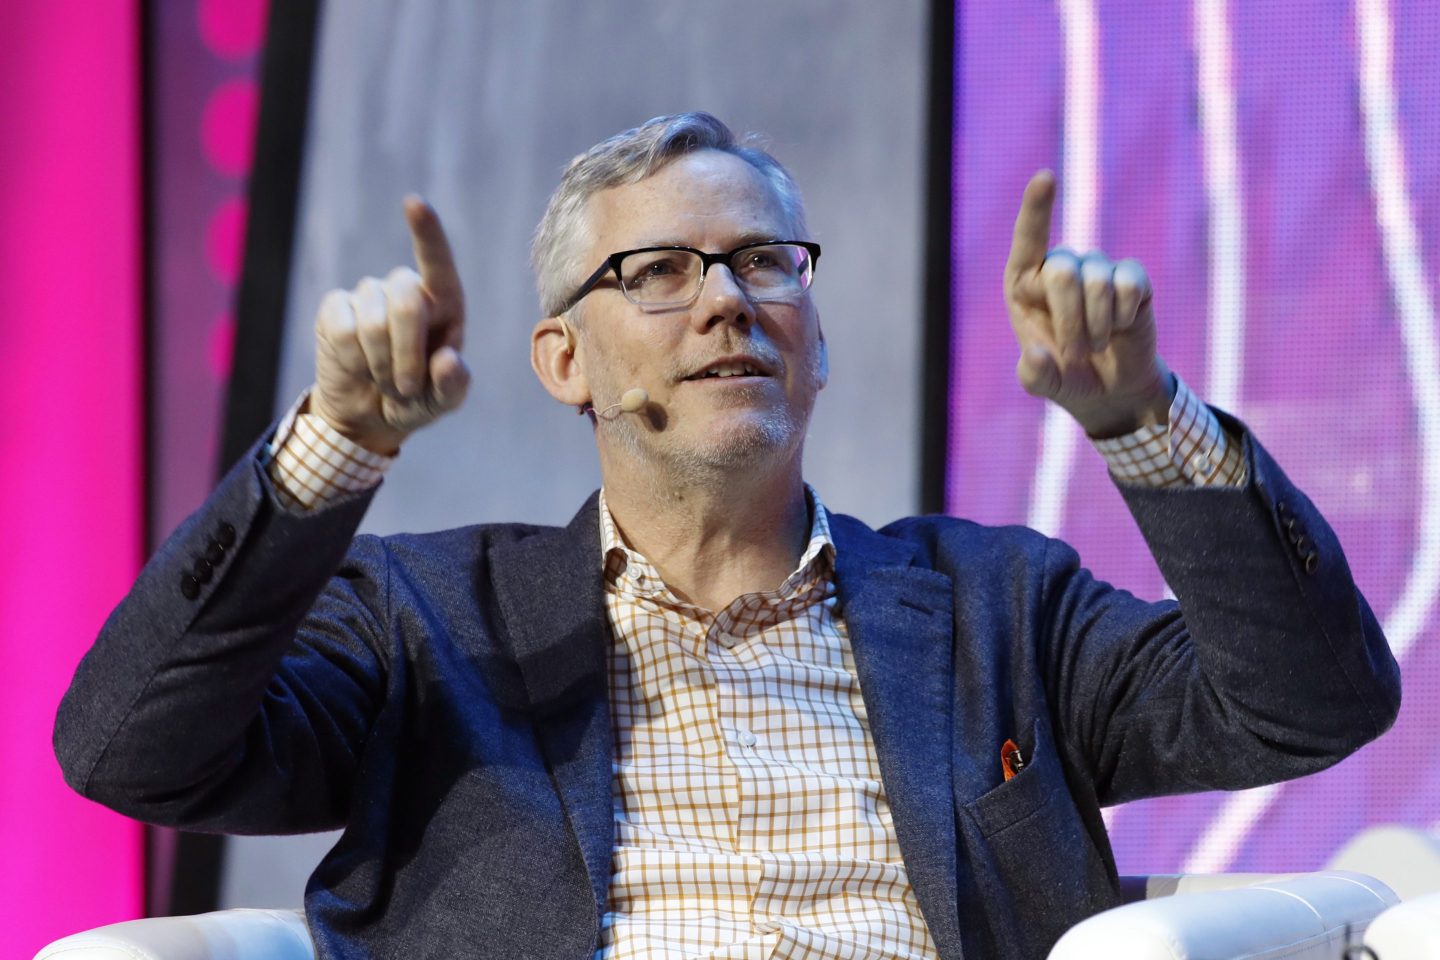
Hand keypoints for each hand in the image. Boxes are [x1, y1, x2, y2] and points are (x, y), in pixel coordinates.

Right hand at [309, 196, 469, 453]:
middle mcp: (406, 289)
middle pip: (406, 301)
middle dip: (407, 353)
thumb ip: (453, 386)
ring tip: (385, 381)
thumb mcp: (443, 402)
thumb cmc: (418, 400)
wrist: (370, 414)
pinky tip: (358, 368)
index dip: (427, 232)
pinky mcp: (336, 308)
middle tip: (406, 388)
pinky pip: (343, 330)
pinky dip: (353, 360)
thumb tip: (447, 359)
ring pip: (372, 322)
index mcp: (443, 303)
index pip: (438, 262)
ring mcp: (368, 295)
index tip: (413, 203)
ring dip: (381, 364)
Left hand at [1004, 170, 1172, 437]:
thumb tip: (1037, 354)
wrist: (1110, 389)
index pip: (1028, 238)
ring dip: (1098, 326)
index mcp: (1025, 283)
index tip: (1046, 177)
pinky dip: (1124, 315)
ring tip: (1097, 344)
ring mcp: (1097, 269)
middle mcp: (1059, 268)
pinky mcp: (1132, 278)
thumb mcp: (1043, 384)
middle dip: (1070, 321)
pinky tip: (1122, 326)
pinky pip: (1130, 285)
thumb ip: (1033, 374)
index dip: (1037, 207)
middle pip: (1063, 272)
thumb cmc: (1066, 377)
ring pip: (1098, 282)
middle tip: (1076, 353)